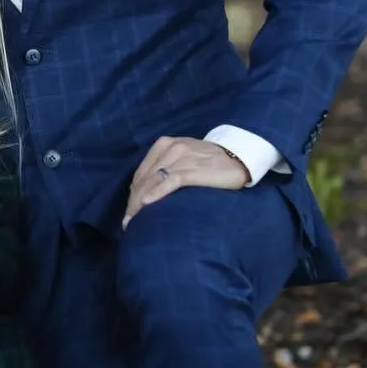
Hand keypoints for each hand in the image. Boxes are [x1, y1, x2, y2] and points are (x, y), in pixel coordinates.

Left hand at [123, 135, 249, 226]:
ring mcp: (181, 158)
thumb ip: (165, 169)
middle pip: (144, 179)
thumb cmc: (209, 162)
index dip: (132, 194)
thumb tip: (145, 193)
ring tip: (134, 221)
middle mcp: (170, 148)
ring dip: (140, 203)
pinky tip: (147, 204)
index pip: (141, 173)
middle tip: (128, 222)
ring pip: (153, 181)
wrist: (238, 157)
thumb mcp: (184, 159)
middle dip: (133, 202)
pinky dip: (157, 193)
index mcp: (164, 145)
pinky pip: (170, 182)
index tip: (129, 212)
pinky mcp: (193, 169)